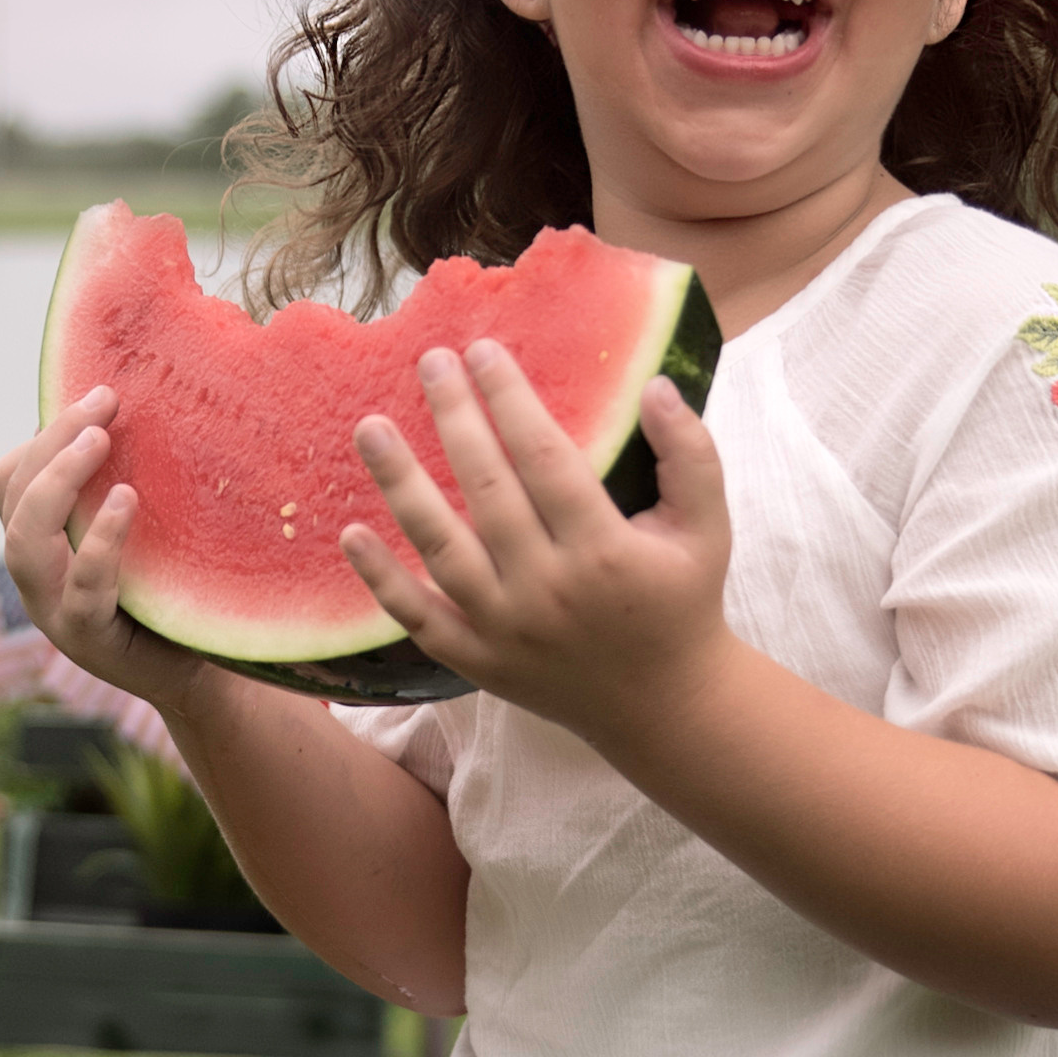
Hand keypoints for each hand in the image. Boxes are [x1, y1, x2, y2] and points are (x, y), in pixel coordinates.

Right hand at [0, 390, 206, 706]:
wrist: (198, 671)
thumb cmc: (172, 593)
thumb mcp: (144, 531)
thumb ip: (125, 482)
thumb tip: (150, 404)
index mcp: (42, 543)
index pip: (10, 479)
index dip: (41, 435)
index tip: (94, 394)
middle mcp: (36, 576)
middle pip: (14, 498)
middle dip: (52, 442)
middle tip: (103, 403)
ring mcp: (53, 611)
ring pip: (25, 542)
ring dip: (58, 482)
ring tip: (101, 440)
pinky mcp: (88, 640)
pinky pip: (81, 589)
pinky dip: (99, 540)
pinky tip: (125, 500)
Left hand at [340, 342, 735, 744]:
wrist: (662, 706)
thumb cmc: (682, 602)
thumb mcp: (708, 529)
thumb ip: (690, 455)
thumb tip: (656, 388)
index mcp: (604, 550)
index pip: (545, 457)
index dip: (510, 399)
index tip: (483, 350)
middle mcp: (548, 590)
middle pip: (486, 491)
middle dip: (455, 418)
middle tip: (430, 361)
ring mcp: (505, 630)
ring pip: (440, 548)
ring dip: (401, 484)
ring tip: (370, 427)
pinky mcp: (477, 662)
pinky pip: (418, 618)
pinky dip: (380, 579)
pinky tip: (349, 532)